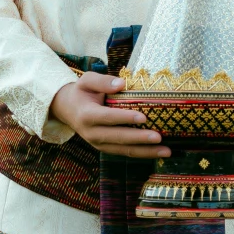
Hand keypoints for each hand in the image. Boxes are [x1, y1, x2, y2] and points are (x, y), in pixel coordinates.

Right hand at [48, 72, 169, 158]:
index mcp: (87, 115)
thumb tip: (122, 83)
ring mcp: (98, 144)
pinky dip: (142, 154)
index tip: (143, 117)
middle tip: (158, 137)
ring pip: (123, 150)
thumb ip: (103, 81)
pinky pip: (124, 153)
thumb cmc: (81, 92)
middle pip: (118, 138)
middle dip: (139, 138)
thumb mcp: (87, 80)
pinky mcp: (105, 148)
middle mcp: (91, 133)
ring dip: (145, 152)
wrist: (67, 109)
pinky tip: (158, 152)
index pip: (108, 118)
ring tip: (166, 150)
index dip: (125, 118)